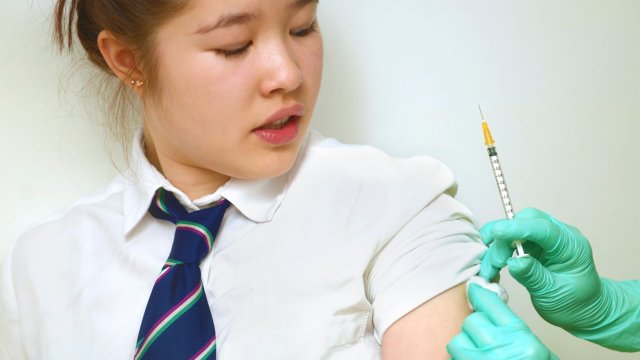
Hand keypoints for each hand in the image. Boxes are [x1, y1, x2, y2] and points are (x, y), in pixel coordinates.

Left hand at [447, 284, 555, 359]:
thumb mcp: (536, 352)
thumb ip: (514, 331)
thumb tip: (490, 308)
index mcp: (521, 340)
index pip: (491, 305)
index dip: (480, 295)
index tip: (474, 289)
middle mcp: (499, 350)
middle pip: (471, 321)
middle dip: (476, 328)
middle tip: (486, 339)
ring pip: (457, 341)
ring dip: (465, 346)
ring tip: (479, 355)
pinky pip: (454, 359)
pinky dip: (462, 359)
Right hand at [478, 208, 601, 329]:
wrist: (583, 311)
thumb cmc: (575, 304)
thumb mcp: (553, 294)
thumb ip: (533, 276)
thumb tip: (514, 262)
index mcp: (571, 246)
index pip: (543, 228)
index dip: (517, 228)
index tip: (496, 233)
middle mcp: (559, 236)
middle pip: (525, 221)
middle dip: (504, 237)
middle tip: (495, 262)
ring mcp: (545, 239)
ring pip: (514, 230)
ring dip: (498, 247)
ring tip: (490, 270)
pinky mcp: (534, 245)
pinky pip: (512, 240)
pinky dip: (500, 251)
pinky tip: (493, 267)